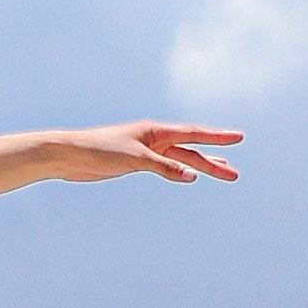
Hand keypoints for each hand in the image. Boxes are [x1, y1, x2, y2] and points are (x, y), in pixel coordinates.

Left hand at [49, 123, 241, 184]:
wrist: (69, 155)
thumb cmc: (99, 150)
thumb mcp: (135, 159)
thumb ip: (165, 166)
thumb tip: (192, 176)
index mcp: (155, 131)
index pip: (194, 133)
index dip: (217, 137)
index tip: (239, 137)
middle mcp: (154, 139)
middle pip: (191, 151)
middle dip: (214, 162)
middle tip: (235, 174)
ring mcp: (146, 151)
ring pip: (180, 159)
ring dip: (201, 167)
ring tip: (223, 173)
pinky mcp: (135, 163)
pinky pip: (166, 167)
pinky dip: (180, 171)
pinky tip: (189, 176)